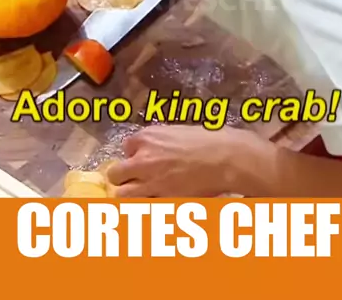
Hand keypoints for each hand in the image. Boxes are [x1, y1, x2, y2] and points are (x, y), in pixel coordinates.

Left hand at [106, 124, 263, 197]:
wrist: (225, 157)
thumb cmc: (208, 141)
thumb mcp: (178, 132)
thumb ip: (159, 142)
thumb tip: (152, 150)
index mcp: (148, 137)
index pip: (125, 148)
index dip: (134, 155)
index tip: (142, 160)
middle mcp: (143, 159)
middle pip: (115, 173)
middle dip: (122, 177)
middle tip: (135, 180)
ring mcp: (151, 182)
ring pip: (122, 195)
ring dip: (129, 195)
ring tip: (141, 196)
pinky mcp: (162, 200)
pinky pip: (143, 208)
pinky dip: (146, 208)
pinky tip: (157, 203)